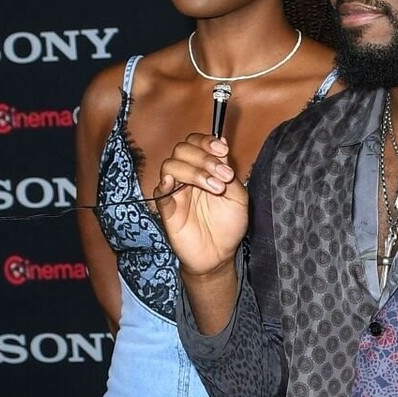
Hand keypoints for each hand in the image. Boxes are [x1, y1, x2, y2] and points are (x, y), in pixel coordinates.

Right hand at [155, 134, 248, 279]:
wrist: (220, 254)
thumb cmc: (228, 225)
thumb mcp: (239, 197)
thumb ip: (230, 174)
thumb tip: (222, 144)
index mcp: (204, 169)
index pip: (196, 143)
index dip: (206, 141)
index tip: (222, 150)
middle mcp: (187, 176)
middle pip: (182, 150)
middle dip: (205, 158)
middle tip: (224, 176)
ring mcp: (176, 191)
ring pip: (171, 165)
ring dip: (194, 171)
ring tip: (216, 188)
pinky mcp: (167, 209)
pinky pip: (159, 191)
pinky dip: (165, 183)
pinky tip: (175, 184)